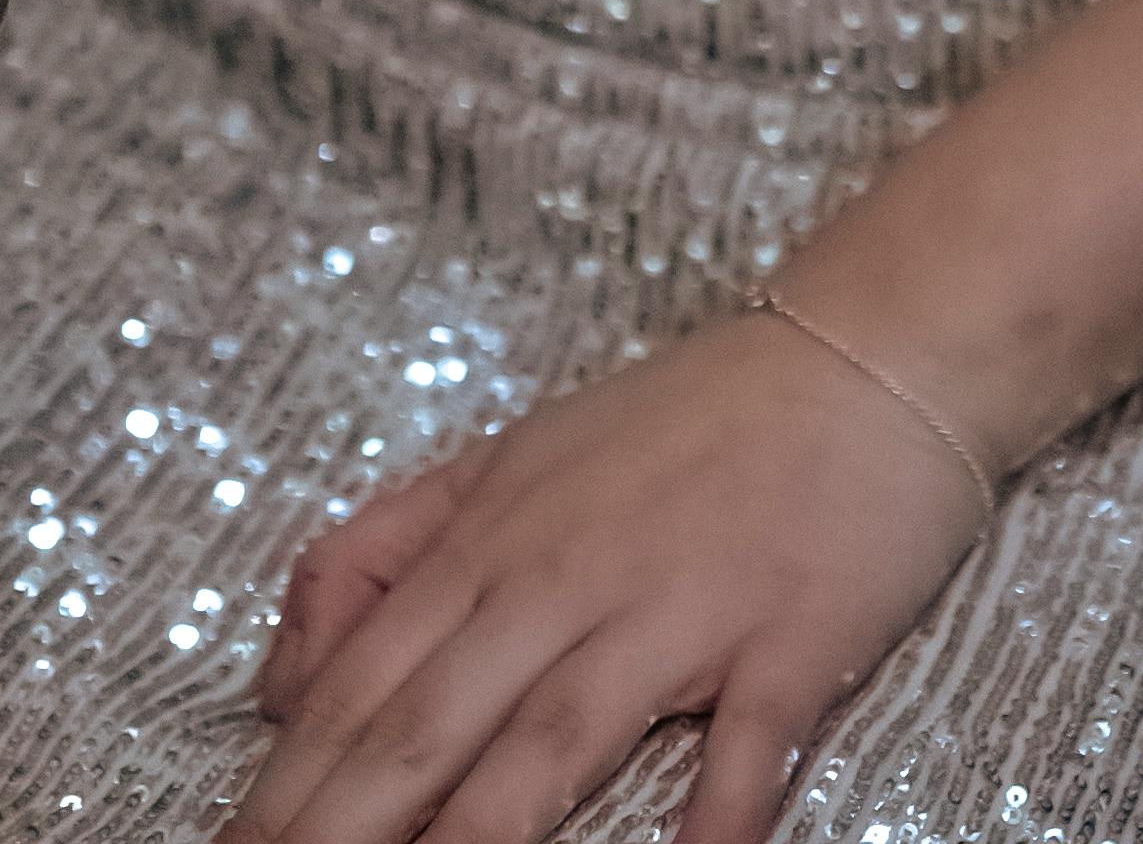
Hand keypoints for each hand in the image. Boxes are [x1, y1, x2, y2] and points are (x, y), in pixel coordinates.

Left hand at [225, 307, 984, 843]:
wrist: (864, 348)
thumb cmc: (684, 423)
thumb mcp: (505, 461)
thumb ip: (382, 555)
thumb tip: (278, 680)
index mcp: (488, 541)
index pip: (354, 691)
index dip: (281, 794)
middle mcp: (560, 577)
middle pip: (423, 730)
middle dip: (338, 837)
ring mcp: (672, 610)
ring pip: (546, 746)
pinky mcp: (785, 639)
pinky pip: (740, 750)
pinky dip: (708, 824)